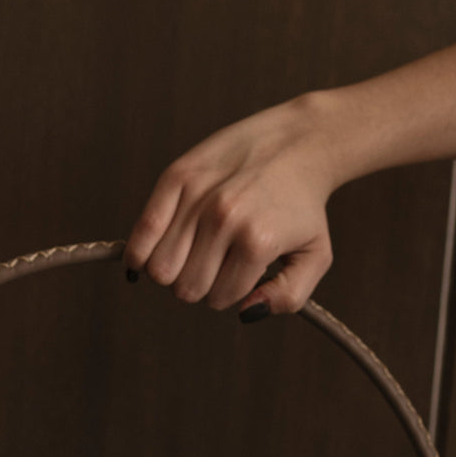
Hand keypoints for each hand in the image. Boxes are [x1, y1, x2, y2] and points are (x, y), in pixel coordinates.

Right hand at [123, 96, 342, 318]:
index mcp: (257, 243)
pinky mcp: (177, 176)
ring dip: (174, 268)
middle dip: (200, 283)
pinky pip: (142, 232)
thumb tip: (245, 313)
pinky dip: (140, 253)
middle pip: (185, 288)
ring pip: (160, 268)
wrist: (299, 142)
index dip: (229, 291)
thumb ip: (287, 297)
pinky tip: (149, 255)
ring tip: (194, 251)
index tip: (242, 270)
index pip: (218, 299)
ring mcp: (198, 196)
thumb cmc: (303, 206)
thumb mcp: (315, 258)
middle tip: (218, 261)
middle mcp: (224, 219)